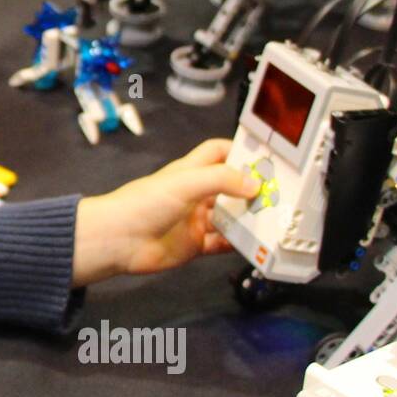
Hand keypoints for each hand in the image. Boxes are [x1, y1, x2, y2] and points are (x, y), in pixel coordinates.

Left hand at [71, 139, 260, 287]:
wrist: (117, 240)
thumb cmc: (142, 203)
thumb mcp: (185, 182)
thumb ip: (220, 179)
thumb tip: (253, 184)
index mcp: (190, 171)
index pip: (218, 152)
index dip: (239, 151)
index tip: (265, 158)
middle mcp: (194, 194)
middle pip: (230, 187)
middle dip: (252, 190)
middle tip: (279, 194)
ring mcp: (195, 219)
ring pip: (230, 217)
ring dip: (249, 219)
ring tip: (273, 220)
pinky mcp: (194, 244)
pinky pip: (222, 243)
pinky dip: (238, 244)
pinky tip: (254, 245)